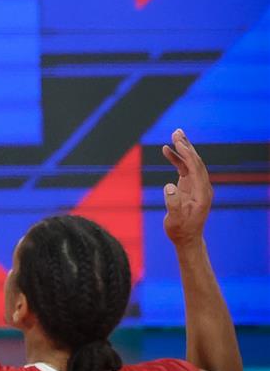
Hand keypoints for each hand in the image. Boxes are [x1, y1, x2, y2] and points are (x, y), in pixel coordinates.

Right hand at [162, 129, 212, 245]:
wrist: (187, 239)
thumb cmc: (180, 230)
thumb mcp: (174, 221)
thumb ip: (172, 204)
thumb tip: (168, 186)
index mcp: (202, 194)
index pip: (195, 169)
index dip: (187, 155)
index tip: (178, 143)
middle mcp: (202, 187)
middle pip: (196, 161)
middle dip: (186, 146)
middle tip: (177, 132)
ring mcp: (197, 185)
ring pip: (191, 162)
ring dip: (183, 148)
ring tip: (174, 134)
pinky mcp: (191, 185)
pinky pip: (185, 168)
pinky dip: (177, 158)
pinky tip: (167, 150)